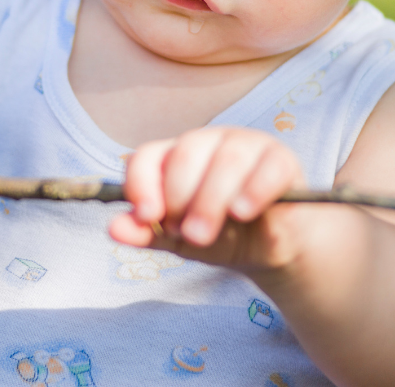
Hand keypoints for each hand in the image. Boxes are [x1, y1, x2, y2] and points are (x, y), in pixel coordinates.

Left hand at [109, 126, 308, 270]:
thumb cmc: (222, 237)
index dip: (141, 183)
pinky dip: (253, 190)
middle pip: (186, 153)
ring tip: (207, 234)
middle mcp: (208, 142)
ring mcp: (246, 144)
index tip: (146, 216)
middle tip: (186, 234)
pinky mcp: (280, 158)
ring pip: (227, 158)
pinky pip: (268, 166)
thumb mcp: (179, 241)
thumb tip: (113, 229)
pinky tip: (243, 212)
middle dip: (180, 197)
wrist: (272, 251)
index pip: (147, 156)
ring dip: (212, 198)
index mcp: (176, 157)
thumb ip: (147, 234)